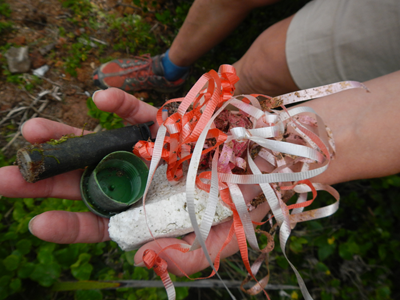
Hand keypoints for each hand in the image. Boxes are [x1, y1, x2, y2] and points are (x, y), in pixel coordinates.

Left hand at [0, 88, 268, 275]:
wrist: (273, 162)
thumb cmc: (247, 205)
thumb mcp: (220, 241)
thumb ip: (186, 257)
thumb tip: (143, 258)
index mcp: (151, 214)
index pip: (103, 223)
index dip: (73, 225)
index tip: (38, 223)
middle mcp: (144, 183)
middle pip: (89, 182)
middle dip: (49, 180)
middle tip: (7, 179)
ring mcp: (152, 152)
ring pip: (103, 145)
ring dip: (69, 137)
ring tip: (33, 134)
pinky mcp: (167, 124)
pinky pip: (139, 112)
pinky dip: (121, 104)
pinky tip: (99, 98)